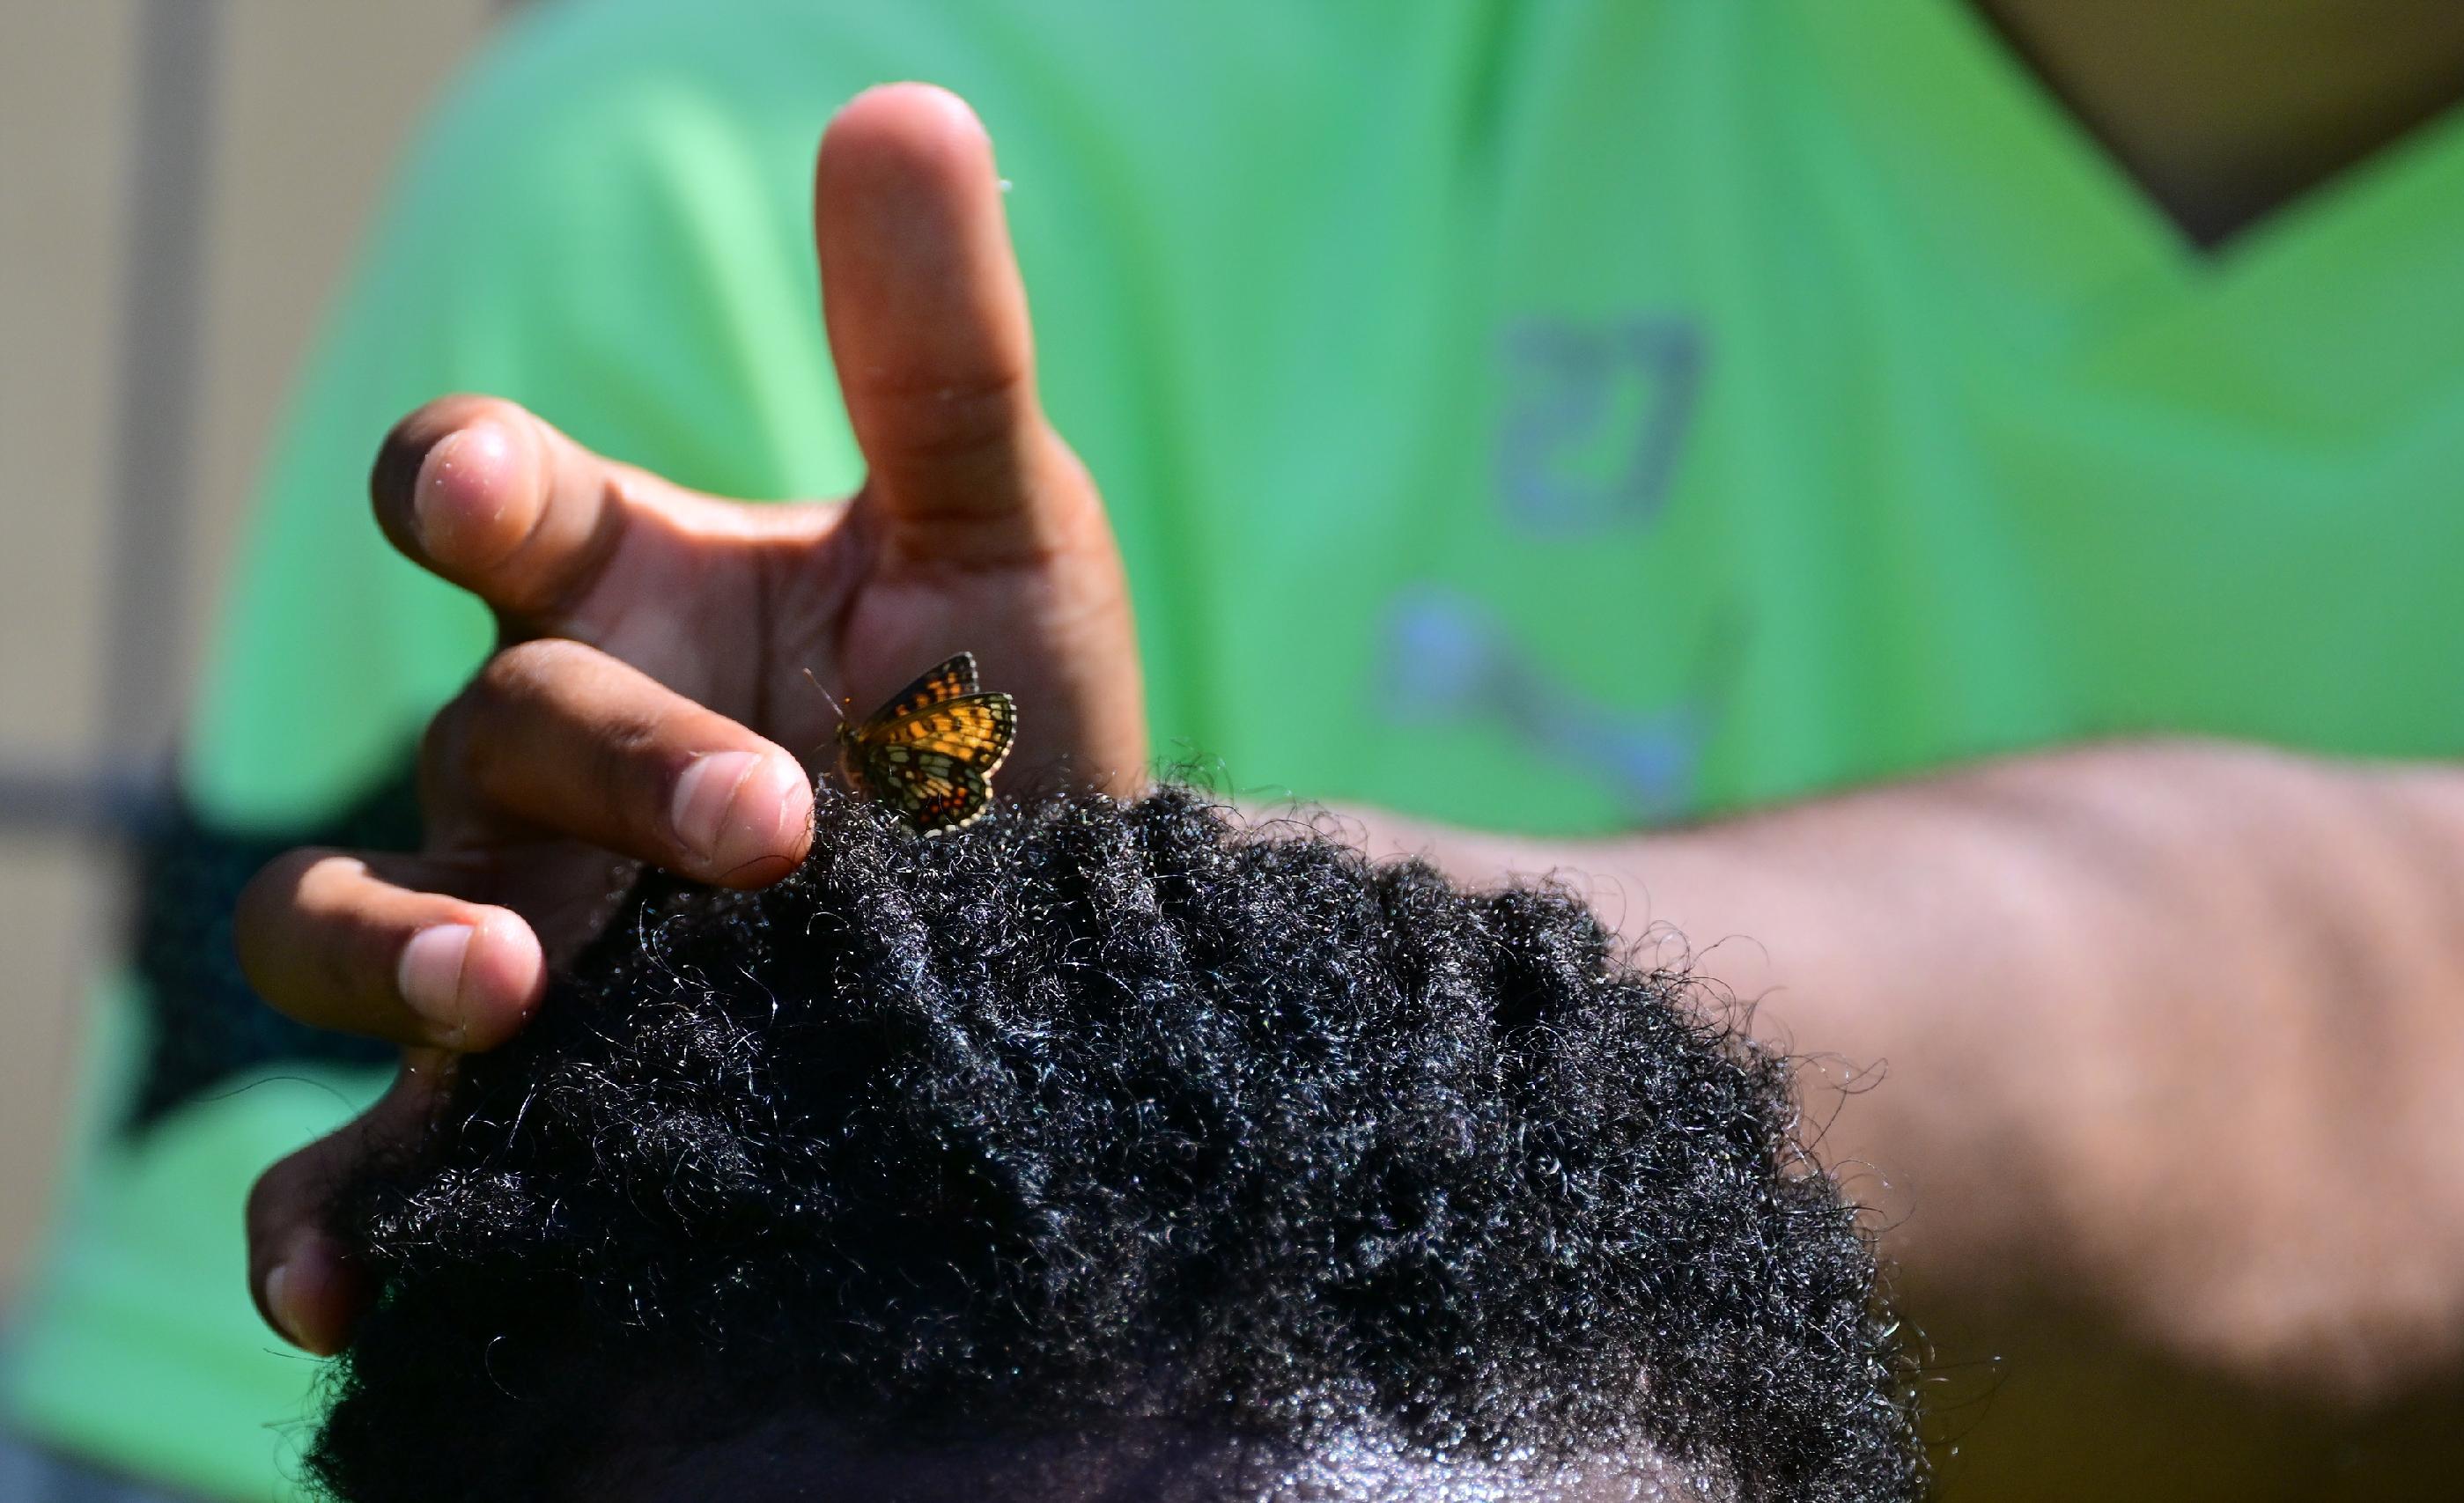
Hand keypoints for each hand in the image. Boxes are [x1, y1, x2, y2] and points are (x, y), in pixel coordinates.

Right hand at [233, 84, 1145, 1354]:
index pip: (480, 498)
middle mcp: (544, 762)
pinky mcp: (525, 1109)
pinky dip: (332, 1210)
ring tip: (506, 994)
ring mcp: (521, 934)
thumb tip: (905, 106)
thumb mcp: (1005, 541)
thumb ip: (944, 349)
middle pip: (486, 726)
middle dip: (611, 761)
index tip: (489, 498)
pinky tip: (342, 1282)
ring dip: (397, 945)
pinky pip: (370, 1158)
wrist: (1073, 984)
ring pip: (339, 917)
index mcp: (634, 593)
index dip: (460, 481)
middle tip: (769, 823)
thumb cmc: (1020, 742)